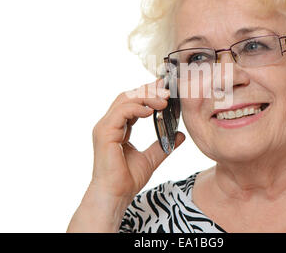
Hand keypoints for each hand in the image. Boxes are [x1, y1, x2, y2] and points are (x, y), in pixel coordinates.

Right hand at [67, 79, 185, 231]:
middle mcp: (109, 124)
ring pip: (125, 100)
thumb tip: (180, 135)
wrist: (116, 195)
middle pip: (128, 96)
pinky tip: (151, 111)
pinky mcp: (105, 132)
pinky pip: (121, 112)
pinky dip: (137, 107)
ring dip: (146, 96)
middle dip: (149, 90)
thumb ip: (163, 146)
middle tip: (168, 91)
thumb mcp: (151, 159)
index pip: (132, 102)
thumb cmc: (127, 180)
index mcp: (117, 127)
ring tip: (164, 100)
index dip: (148, 93)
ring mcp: (105, 127)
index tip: (166, 89)